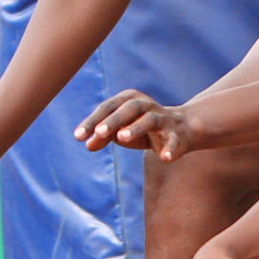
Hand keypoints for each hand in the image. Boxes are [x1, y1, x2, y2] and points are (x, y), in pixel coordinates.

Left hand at [77, 90, 201, 159]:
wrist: (180, 129)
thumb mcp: (120, 131)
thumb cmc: (142, 129)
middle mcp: (147, 106)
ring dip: (136, 128)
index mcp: (129, 101)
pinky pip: (174, 140)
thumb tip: (87, 145)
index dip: (92, 121)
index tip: (78, 136)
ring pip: (150, 120)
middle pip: (130, 108)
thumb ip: (103, 136)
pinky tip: (165, 158)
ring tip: (122, 138)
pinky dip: (171, 148)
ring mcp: (163, 119)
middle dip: (114, 120)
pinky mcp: (177, 135)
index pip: (108, 108)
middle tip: (99, 132)